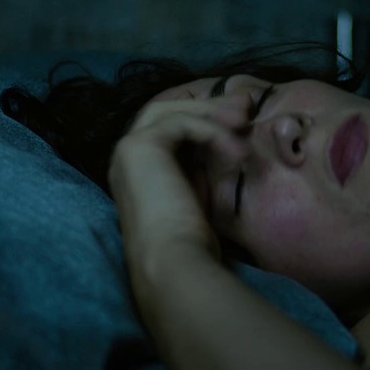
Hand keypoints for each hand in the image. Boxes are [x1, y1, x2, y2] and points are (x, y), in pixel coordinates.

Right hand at [107, 93, 251, 284]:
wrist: (173, 263)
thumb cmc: (188, 245)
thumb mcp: (196, 198)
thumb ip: (197, 171)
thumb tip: (216, 145)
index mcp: (136, 173)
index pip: (164, 130)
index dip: (200, 120)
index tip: (237, 122)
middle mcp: (124, 159)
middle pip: (164, 112)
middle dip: (207, 106)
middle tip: (245, 106)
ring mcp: (126, 151)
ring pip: (169, 111)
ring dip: (211, 111)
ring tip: (245, 118)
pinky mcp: (138, 147)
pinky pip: (180, 123)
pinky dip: (210, 129)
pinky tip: (234, 148)